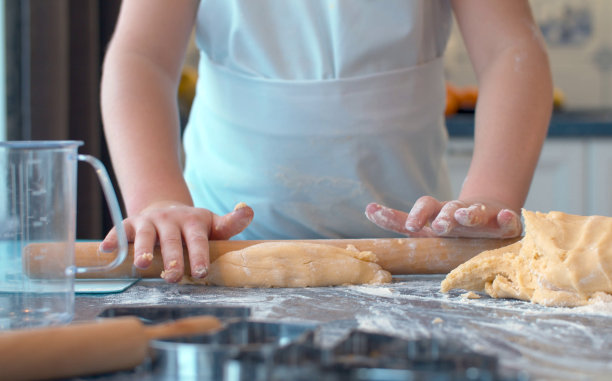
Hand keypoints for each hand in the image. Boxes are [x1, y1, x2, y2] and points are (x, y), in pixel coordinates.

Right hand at [99, 201, 253, 282]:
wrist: (165, 208)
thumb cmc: (193, 226)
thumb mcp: (213, 224)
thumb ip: (230, 223)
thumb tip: (248, 210)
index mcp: (193, 221)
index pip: (197, 239)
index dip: (199, 254)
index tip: (201, 272)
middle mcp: (170, 219)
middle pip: (171, 240)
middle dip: (172, 258)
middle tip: (173, 277)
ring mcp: (149, 220)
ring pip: (146, 235)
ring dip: (144, 248)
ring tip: (143, 264)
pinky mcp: (131, 223)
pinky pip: (120, 230)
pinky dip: (113, 239)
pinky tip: (107, 250)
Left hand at [365, 197, 521, 237]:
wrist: (492, 216)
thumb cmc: (453, 228)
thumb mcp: (425, 229)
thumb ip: (397, 221)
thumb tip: (368, 209)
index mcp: (438, 216)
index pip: (423, 207)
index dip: (413, 214)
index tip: (404, 223)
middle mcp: (458, 212)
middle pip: (448, 209)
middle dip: (442, 216)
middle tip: (437, 226)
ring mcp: (482, 216)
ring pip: (476, 212)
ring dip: (469, 213)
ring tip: (463, 217)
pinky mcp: (505, 222)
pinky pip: (508, 220)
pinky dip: (507, 218)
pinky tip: (507, 217)